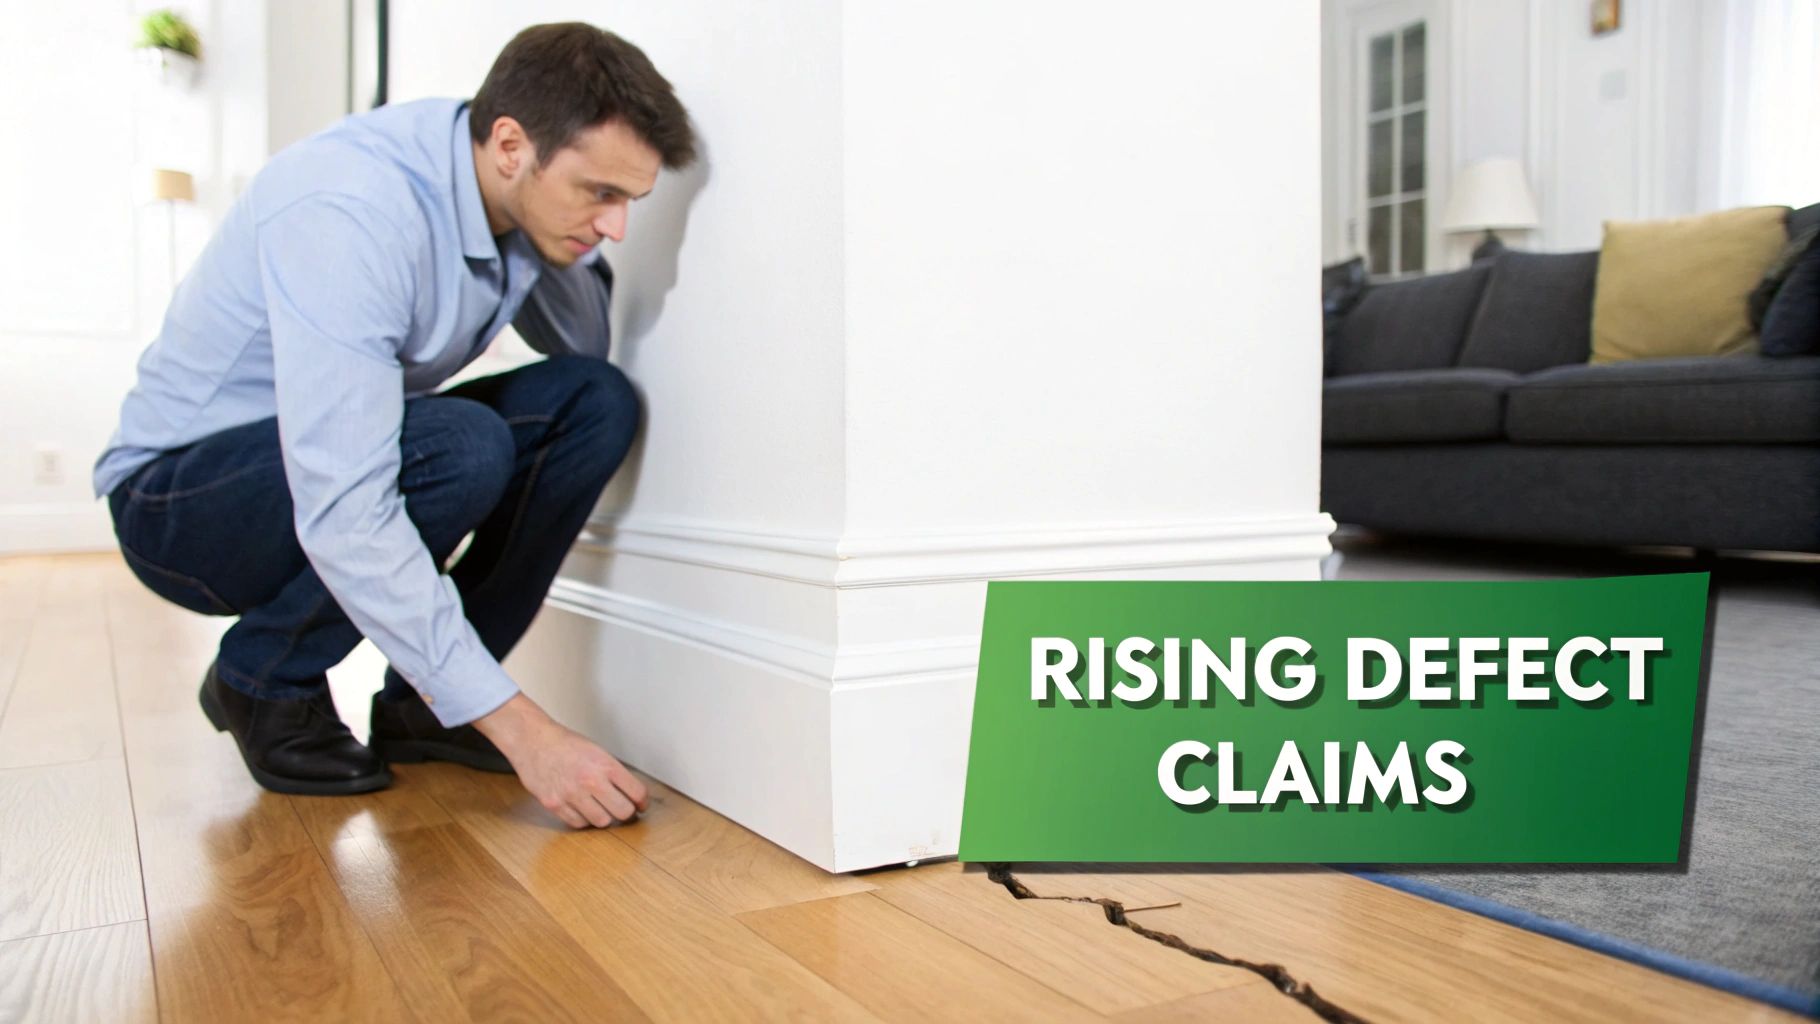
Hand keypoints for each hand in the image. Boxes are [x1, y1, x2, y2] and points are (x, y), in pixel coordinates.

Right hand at [473, 693, 648, 827]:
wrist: (532, 740)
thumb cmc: (565, 744)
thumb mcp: (597, 751)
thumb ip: (613, 773)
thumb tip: (632, 794)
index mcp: (605, 764)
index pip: (637, 792)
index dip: (642, 802)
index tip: (641, 805)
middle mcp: (590, 780)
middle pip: (623, 812)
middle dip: (626, 813)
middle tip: (622, 809)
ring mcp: (571, 794)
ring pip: (602, 822)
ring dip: (604, 817)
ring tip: (599, 808)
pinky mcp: (554, 804)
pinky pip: (578, 824)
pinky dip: (583, 819)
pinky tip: (581, 808)